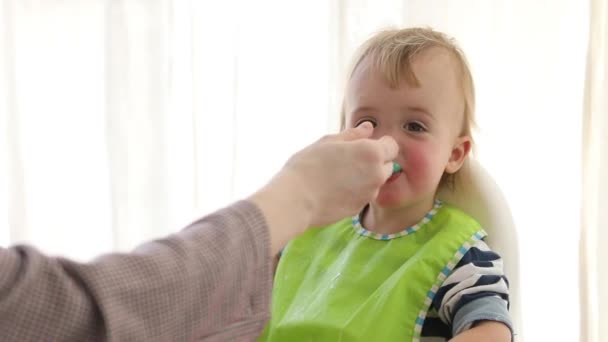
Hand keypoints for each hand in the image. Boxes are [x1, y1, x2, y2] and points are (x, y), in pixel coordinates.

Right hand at [250, 122, 397, 254]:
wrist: (296, 199)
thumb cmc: (309, 165)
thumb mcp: (328, 142)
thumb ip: (353, 135)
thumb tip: (368, 128)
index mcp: (372, 152)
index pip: (392, 146)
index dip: (379, 144)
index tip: (362, 146)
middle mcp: (376, 174)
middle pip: (387, 165)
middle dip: (375, 162)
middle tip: (350, 160)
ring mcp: (369, 194)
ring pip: (375, 182)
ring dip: (365, 177)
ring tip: (339, 175)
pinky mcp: (359, 208)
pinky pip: (363, 196)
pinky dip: (355, 192)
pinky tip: (335, 189)